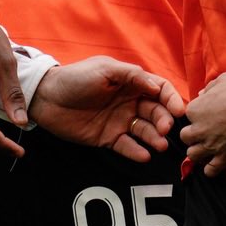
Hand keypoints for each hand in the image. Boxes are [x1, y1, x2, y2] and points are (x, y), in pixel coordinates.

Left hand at [29, 56, 186, 160]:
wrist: (46, 98)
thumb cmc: (75, 78)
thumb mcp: (105, 69)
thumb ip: (132, 75)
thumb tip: (157, 87)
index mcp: (131, 82)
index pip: (160, 89)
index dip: (171, 98)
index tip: (179, 110)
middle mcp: (129, 101)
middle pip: (156, 112)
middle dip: (164, 121)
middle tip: (166, 129)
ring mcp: (120, 120)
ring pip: (144, 130)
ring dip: (154, 137)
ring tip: (159, 145)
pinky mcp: (108, 138)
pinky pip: (126, 146)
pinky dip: (136, 151)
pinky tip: (144, 156)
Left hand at [182, 72, 225, 175]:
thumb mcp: (223, 80)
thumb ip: (208, 88)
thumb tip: (201, 94)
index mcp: (195, 110)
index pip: (187, 117)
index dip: (197, 117)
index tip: (207, 116)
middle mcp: (199, 130)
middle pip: (186, 138)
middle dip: (195, 135)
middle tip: (207, 132)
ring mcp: (212, 146)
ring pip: (193, 155)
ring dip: (200, 152)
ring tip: (210, 147)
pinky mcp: (225, 158)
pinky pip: (210, 171)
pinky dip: (211, 168)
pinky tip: (218, 160)